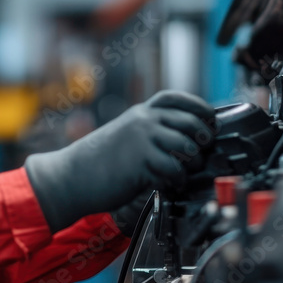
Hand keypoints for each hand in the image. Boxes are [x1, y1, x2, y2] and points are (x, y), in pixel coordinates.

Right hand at [25, 91, 214, 231]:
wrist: (72, 176)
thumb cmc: (99, 161)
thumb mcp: (124, 134)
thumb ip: (150, 131)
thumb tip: (185, 138)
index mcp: (139, 112)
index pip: (176, 99)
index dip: (199, 106)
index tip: (210, 119)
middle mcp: (143, 122)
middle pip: (190, 123)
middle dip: (203, 139)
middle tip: (202, 152)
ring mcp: (143, 140)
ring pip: (187, 147)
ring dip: (193, 162)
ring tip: (185, 171)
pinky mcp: (142, 163)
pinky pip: (174, 169)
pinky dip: (178, 179)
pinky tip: (171, 183)